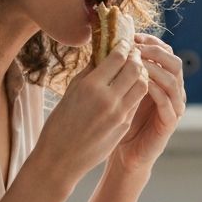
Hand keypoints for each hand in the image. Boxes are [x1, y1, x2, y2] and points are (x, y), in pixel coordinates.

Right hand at [33, 40, 149, 187]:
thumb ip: (89, 72)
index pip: (118, 57)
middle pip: (135, 69)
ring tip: (133, 72)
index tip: (124, 42)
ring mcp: (119, 114)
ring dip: (140, 75)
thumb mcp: (70, 92)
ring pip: (142, 85)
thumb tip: (102, 53)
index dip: (124, 46)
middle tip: (132, 54)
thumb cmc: (59, 124)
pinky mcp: (124, 126)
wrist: (61, 159)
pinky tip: (128, 89)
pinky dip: (135, 92)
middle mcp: (109, 99)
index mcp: (91, 86)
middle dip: (136, 58)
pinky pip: (136, 102)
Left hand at [111, 34, 185, 175]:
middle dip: (155, 52)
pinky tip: (143, 84)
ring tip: (138, 63)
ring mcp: (173, 106)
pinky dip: (156, 90)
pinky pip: (168, 102)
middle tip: (137, 48)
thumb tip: (104, 43)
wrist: (124, 154)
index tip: (132, 36)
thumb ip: (119, 70)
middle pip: (174, 61)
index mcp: (161, 80)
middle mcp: (172, 90)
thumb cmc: (118, 121)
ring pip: (173, 79)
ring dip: (156, 68)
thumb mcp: (118, 91)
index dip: (150, 42)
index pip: (164, 52)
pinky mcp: (169, 122)